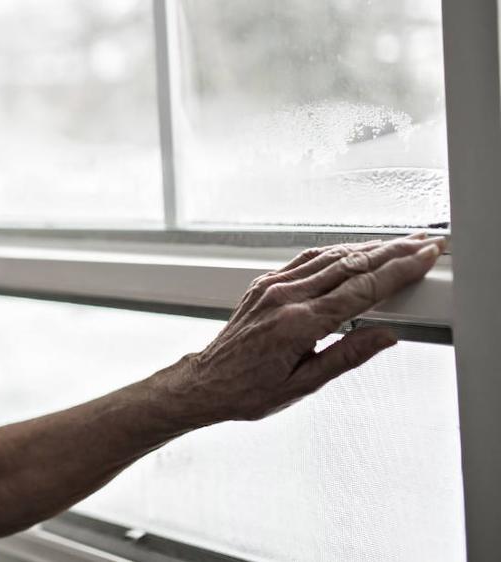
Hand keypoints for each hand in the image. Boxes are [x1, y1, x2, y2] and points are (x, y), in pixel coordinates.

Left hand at [168, 234, 443, 424]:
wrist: (207, 382)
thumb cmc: (250, 390)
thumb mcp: (305, 384)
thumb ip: (349, 356)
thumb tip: (388, 336)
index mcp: (297, 324)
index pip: (360, 290)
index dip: (397, 270)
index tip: (425, 257)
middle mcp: (284, 297)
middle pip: (349, 265)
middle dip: (392, 251)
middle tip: (425, 242)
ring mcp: (272, 286)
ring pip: (328, 256)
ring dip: (367, 247)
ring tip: (400, 243)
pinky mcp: (264, 283)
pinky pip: (306, 260)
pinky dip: (336, 252)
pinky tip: (356, 250)